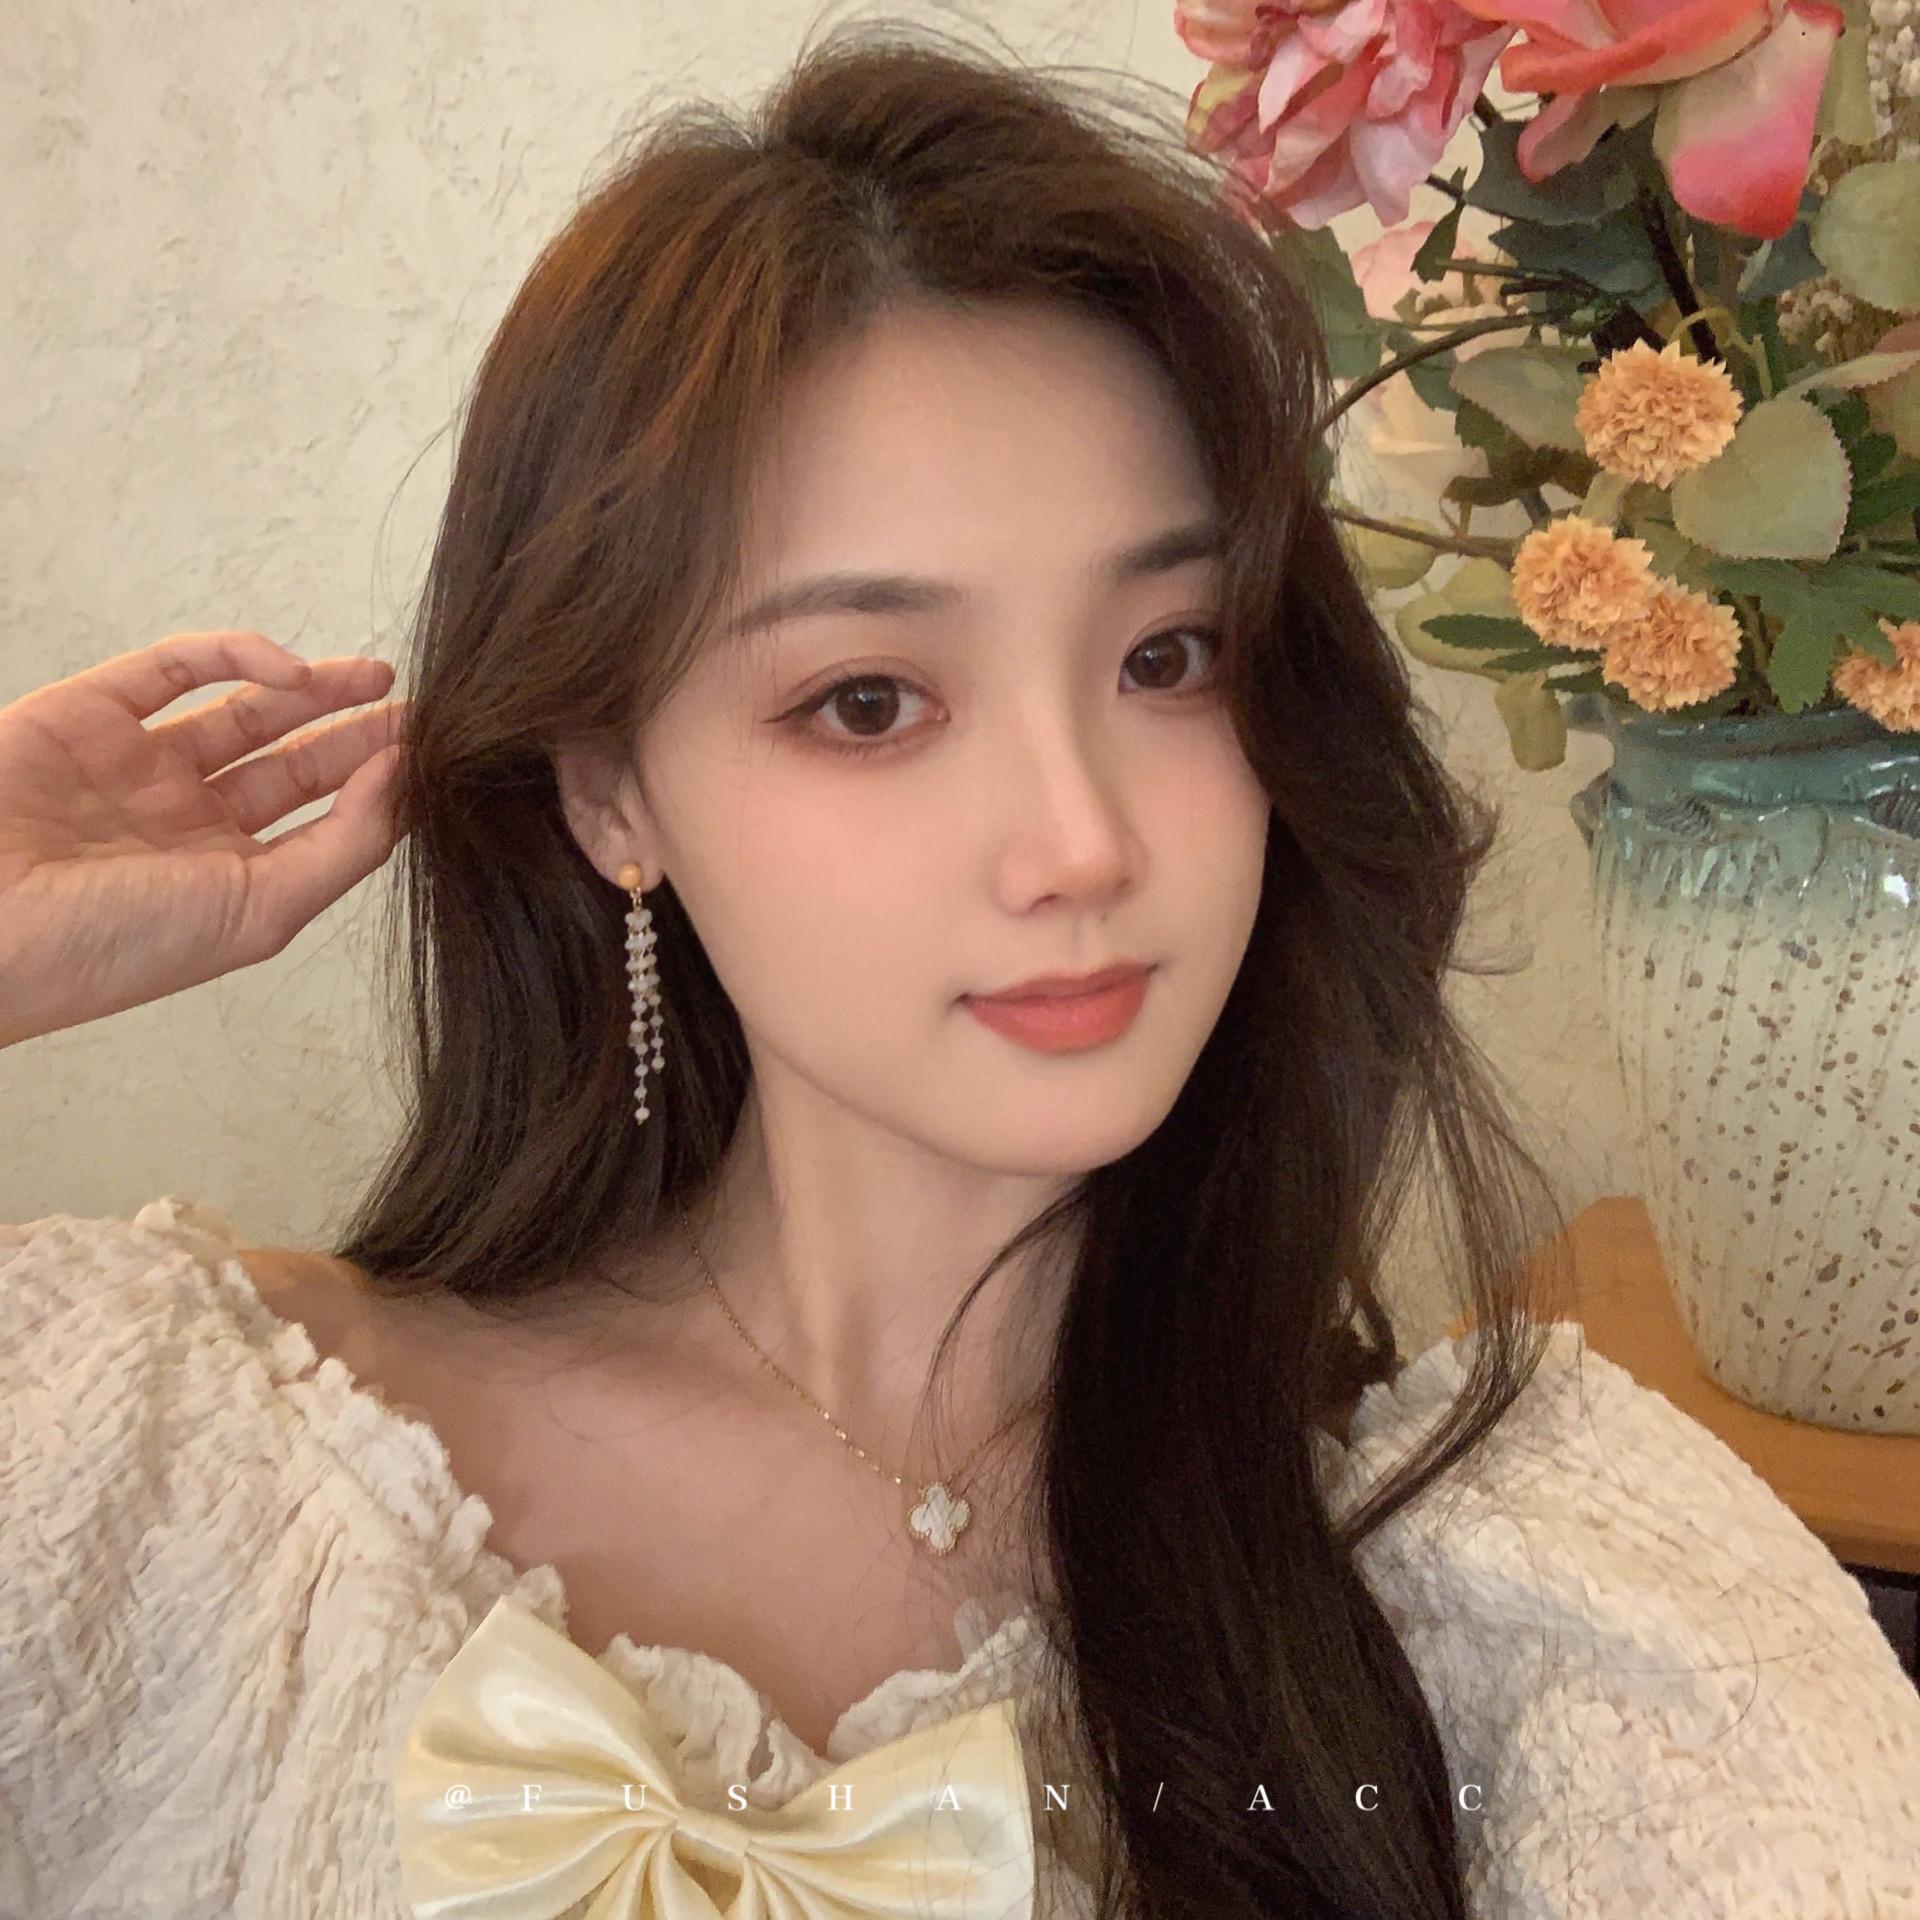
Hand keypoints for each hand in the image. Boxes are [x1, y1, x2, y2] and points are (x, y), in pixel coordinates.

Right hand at [0, 629, 408, 1047]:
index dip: (376, 786)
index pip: (319, 822)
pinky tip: (291, 671)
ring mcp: (136, 765)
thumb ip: (343, 847)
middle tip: (419, 707)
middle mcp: (183, 823)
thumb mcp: (259, 911)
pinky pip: (173, 668)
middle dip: (356, 733)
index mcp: (224, 880)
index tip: (435, 756)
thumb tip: (405, 780)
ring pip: (243, 711)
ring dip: (314, 690)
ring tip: (378, 676)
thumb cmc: (112, 945)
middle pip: (292, 765)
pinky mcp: (88, 713)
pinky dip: (237, 656)